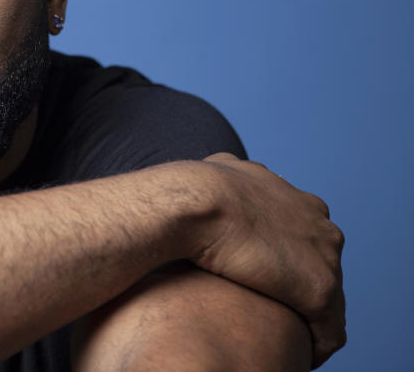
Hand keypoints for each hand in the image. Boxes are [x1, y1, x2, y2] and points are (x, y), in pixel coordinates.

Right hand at [189, 154, 345, 367]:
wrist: (195, 202)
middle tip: (268, 307)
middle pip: (320, 264)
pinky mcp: (320, 290)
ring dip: (306, 318)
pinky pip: (329, 330)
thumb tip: (209, 178)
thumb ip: (226, 177)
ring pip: (328, 299)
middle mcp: (316, 222)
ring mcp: (323, 257)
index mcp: (294, 198)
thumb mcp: (216, 170)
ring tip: (279, 339)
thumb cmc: (193, 191)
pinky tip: (293, 358)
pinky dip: (316, 346)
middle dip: (297, 284)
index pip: (302, 232)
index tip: (259, 274)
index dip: (282, 256)